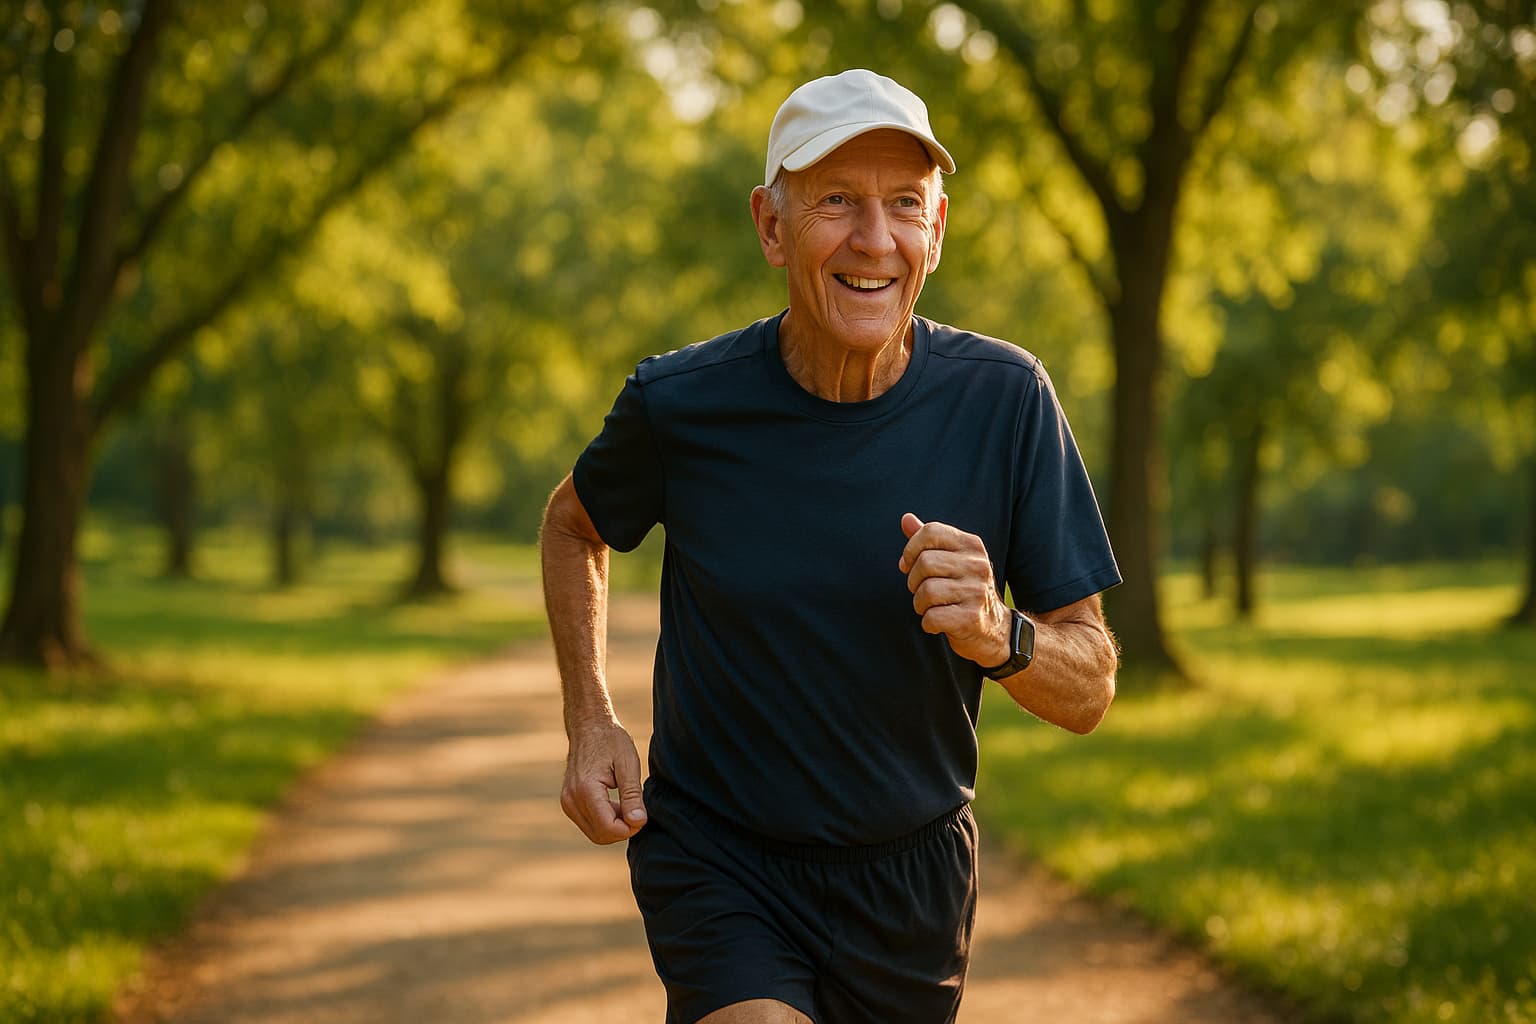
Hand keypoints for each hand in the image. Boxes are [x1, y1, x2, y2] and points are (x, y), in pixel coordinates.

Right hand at [561, 719, 647, 844]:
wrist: (588, 726)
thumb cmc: (610, 740)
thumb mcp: (628, 764)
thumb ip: (632, 795)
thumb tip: (638, 822)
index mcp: (586, 789)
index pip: (608, 828)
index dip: (630, 828)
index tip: (642, 814)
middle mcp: (572, 799)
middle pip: (600, 835)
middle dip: (622, 830)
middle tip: (638, 811)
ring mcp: (567, 802)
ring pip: (594, 833)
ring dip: (614, 827)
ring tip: (627, 804)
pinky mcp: (568, 802)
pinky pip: (588, 824)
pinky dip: (605, 821)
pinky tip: (616, 804)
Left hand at [898, 513, 1010, 667]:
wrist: (995, 629)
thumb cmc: (965, 590)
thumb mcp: (952, 561)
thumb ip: (928, 540)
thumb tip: (906, 518)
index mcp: (972, 545)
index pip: (931, 531)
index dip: (911, 549)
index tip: (908, 565)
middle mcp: (978, 565)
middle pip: (924, 562)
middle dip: (913, 581)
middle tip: (922, 591)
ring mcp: (977, 592)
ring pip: (926, 591)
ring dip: (920, 604)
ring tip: (932, 607)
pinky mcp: (972, 618)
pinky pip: (932, 617)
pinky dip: (928, 623)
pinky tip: (939, 623)